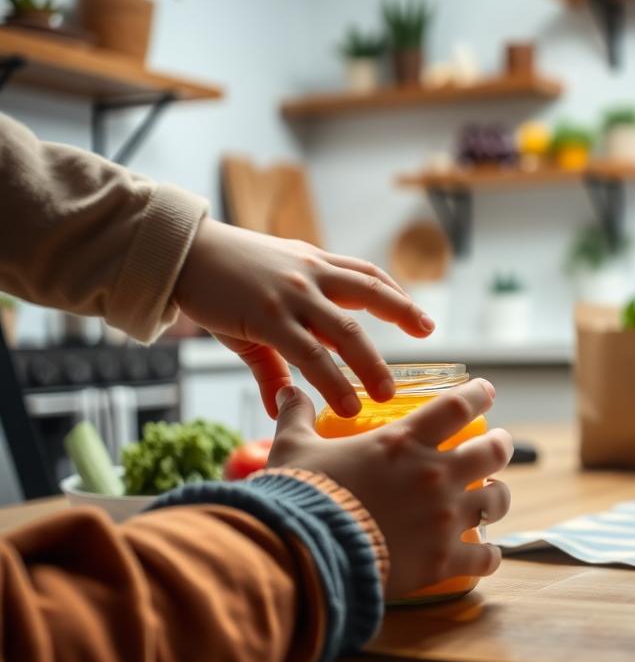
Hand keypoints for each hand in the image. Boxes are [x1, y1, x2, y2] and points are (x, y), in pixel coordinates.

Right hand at [174, 219, 433, 417]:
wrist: (180, 254)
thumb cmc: (222, 279)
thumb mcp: (260, 306)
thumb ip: (277, 360)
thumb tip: (281, 406)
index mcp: (314, 264)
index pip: (367, 275)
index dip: (396, 296)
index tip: (420, 319)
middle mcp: (310, 274)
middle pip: (369, 294)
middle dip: (401, 316)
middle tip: (426, 335)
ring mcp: (292, 294)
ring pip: (344, 330)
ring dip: (368, 364)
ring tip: (384, 394)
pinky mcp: (267, 315)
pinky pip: (308, 353)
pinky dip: (329, 381)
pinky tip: (343, 403)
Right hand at [267, 379, 511, 599]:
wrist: (303, 556)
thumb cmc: (300, 497)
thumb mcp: (293, 448)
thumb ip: (297, 417)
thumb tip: (288, 391)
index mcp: (403, 442)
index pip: (456, 406)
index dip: (478, 395)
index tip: (487, 391)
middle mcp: (434, 475)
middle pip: (492, 450)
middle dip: (501, 444)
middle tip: (500, 443)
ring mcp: (443, 519)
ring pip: (496, 500)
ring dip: (498, 496)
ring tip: (494, 496)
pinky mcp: (442, 561)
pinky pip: (485, 557)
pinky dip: (490, 555)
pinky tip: (488, 554)